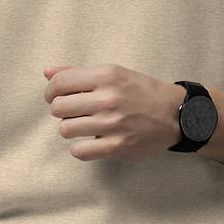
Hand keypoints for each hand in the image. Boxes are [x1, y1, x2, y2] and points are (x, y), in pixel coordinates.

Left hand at [43, 63, 184, 161]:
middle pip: (58, 108)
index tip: (56, 97)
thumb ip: (79, 72)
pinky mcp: (117, 146)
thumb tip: (47, 71)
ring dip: (71, 128)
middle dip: (62, 110)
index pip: (59, 83)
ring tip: (84, 126)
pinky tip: (90, 142)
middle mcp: (108, 98)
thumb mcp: (114, 73)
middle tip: (74, 112)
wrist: (176, 114)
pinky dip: (80, 148)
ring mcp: (112, 124)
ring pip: (66, 129)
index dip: (51, 91)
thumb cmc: (142, 91)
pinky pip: (80, 152)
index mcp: (106, 76)